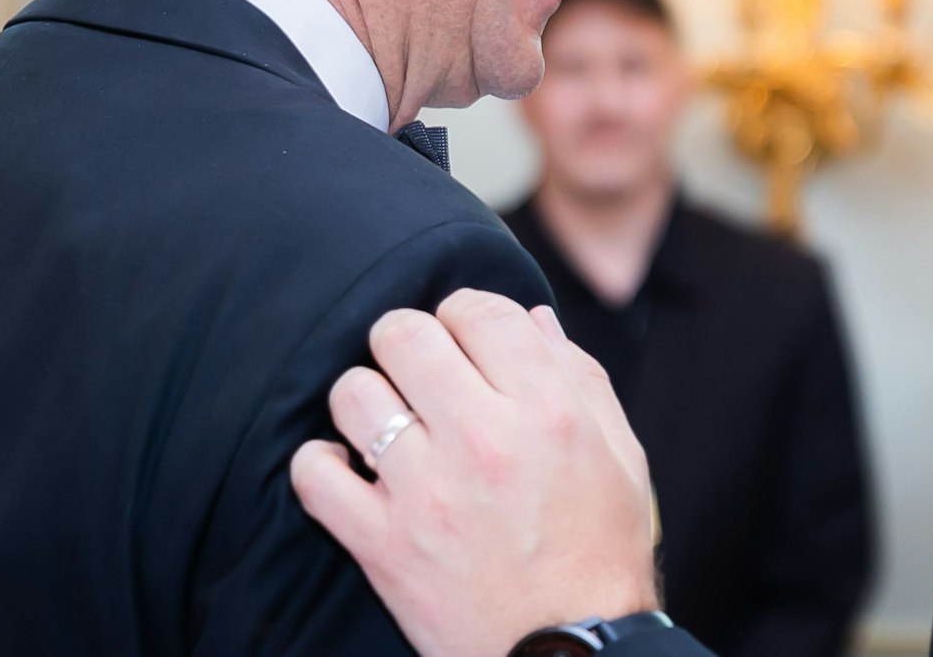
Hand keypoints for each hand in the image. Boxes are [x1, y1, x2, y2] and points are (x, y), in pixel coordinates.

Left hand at [291, 290, 657, 656]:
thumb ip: (578, 376)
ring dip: (367, 398)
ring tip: (389, 422)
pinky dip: (321, 464)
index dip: (467, 314)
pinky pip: (313, 475)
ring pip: (352, 393)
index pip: (478, 310)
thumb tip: (533, 318)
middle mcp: (484, 440)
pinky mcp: (382, 545)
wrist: (570, 654)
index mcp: (548, 411)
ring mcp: (426, 494)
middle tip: (421, 373)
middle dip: (409, 342)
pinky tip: (351, 470)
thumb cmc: (600, 550)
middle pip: (403, 334)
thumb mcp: (619, 454)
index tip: (467, 340)